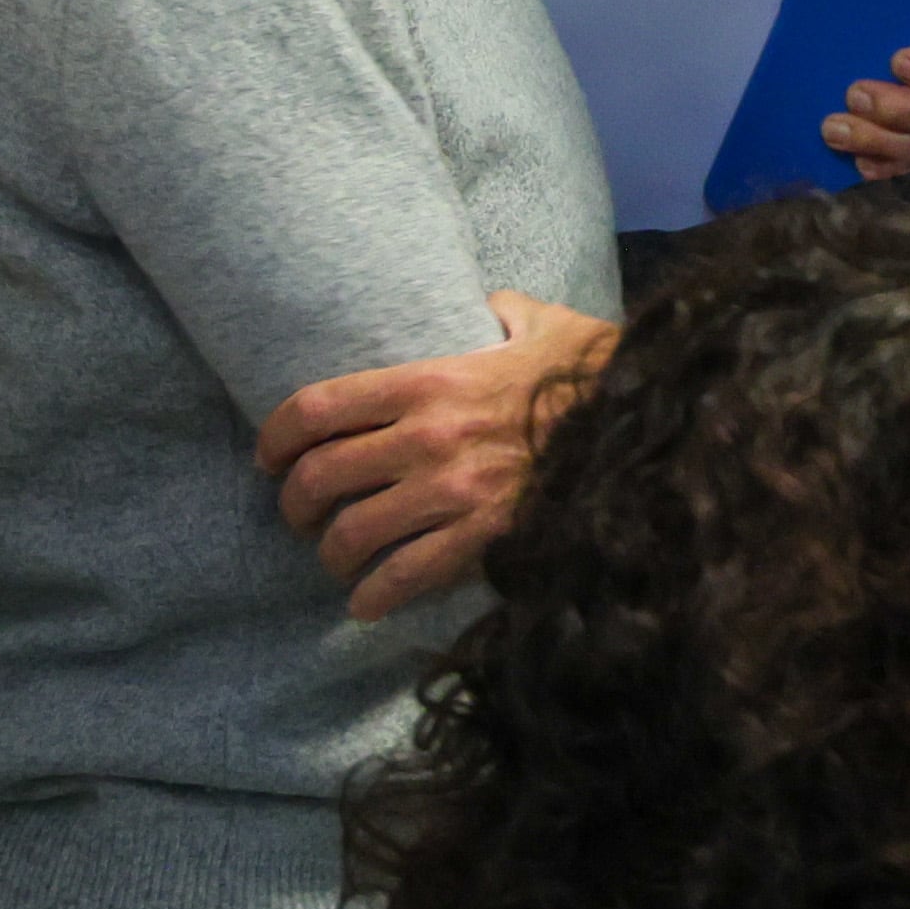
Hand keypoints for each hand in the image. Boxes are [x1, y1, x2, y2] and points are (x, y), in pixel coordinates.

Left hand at [253, 293, 617, 621]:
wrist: (641, 429)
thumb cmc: (586, 376)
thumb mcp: (540, 322)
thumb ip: (498, 311)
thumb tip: (480, 305)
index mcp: (428, 380)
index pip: (318, 407)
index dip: (276, 436)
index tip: (268, 456)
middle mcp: (428, 437)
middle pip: (321, 477)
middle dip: (294, 503)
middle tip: (297, 513)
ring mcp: (452, 493)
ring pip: (352, 534)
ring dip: (331, 552)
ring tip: (335, 557)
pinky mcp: (481, 540)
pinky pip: (404, 578)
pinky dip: (373, 596)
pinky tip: (365, 602)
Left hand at [825, 9, 909, 179]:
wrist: (886, 48)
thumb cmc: (902, 22)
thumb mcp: (902, 1)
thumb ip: (895, 1)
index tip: (898, 61)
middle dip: (903, 110)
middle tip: (854, 94)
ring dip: (885, 141)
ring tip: (837, 128)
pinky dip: (884, 168)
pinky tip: (854, 157)